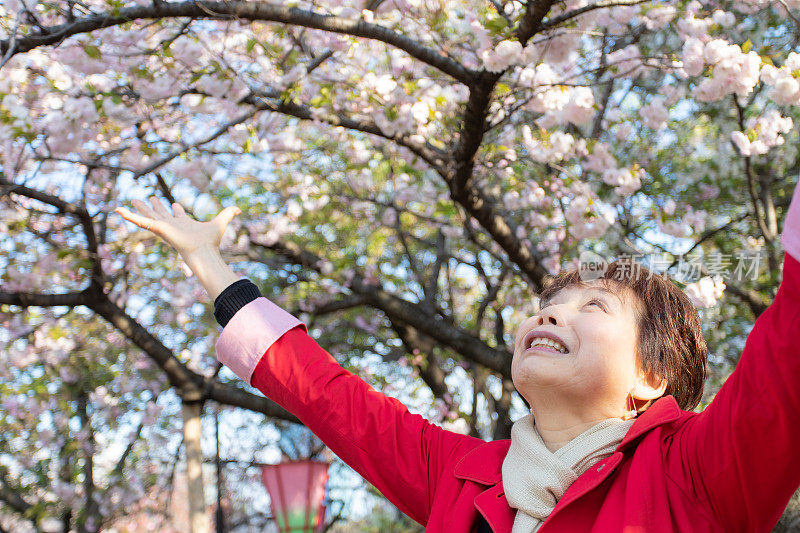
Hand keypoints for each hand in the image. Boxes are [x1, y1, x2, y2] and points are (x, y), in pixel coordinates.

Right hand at [115, 198, 240, 259]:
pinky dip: (128, 215)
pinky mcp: (156, 227)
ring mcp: (163, 227)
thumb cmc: (211, 241)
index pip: (178, 215)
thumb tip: (240, 209)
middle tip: (150, 198)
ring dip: (140, 209)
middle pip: (161, 213)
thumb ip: (229, 214)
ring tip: (132, 200)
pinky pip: (139, 221)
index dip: (176, 209)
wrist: (202, 251)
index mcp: (185, 224)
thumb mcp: (221, 222)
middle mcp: (173, 225)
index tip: (174, 204)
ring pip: (149, 215)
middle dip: (156, 206)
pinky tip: (117, 209)